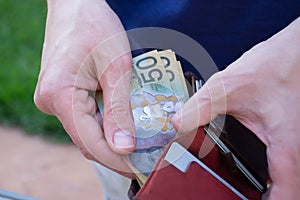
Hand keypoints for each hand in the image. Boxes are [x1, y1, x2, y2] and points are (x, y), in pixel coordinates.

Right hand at [34, 0, 134, 176]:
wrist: (76, 4)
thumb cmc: (94, 25)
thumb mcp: (116, 67)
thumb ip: (119, 110)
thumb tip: (124, 147)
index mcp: (60, 94)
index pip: (90, 142)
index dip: (116, 158)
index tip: (138, 165)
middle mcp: (51, 101)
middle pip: (88, 138)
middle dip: (118, 147)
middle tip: (145, 151)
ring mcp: (55, 98)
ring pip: (88, 128)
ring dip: (114, 133)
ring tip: (140, 134)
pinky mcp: (63, 93)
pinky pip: (85, 115)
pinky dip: (106, 120)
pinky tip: (124, 117)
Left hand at [172, 17, 299, 198]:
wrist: (293, 52)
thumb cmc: (274, 65)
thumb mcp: (229, 87)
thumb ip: (200, 107)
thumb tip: (176, 123)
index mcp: (285, 145)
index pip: (285, 195)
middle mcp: (292, 149)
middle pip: (280, 189)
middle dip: (255, 196)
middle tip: (228, 193)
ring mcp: (291, 144)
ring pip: (279, 176)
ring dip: (260, 184)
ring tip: (232, 183)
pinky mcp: (284, 136)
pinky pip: (275, 161)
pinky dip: (260, 167)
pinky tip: (240, 160)